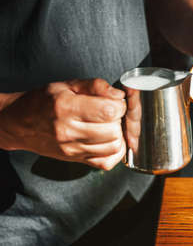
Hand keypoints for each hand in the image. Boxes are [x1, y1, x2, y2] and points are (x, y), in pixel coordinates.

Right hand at [0, 79, 126, 169]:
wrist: (19, 123)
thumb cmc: (42, 102)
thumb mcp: (67, 85)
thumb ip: (96, 86)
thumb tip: (119, 95)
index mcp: (67, 108)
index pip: (108, 111)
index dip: (119, 105)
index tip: (114, 102)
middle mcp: (69, 131)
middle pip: (113, 131)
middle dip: (119, 120)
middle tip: (111, 113)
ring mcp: (72, 149)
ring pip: (113, 147)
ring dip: (117, 135)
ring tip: (109, 125)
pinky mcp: (76, 160)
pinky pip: (106, 162)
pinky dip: (114, 152)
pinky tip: (109, 140)